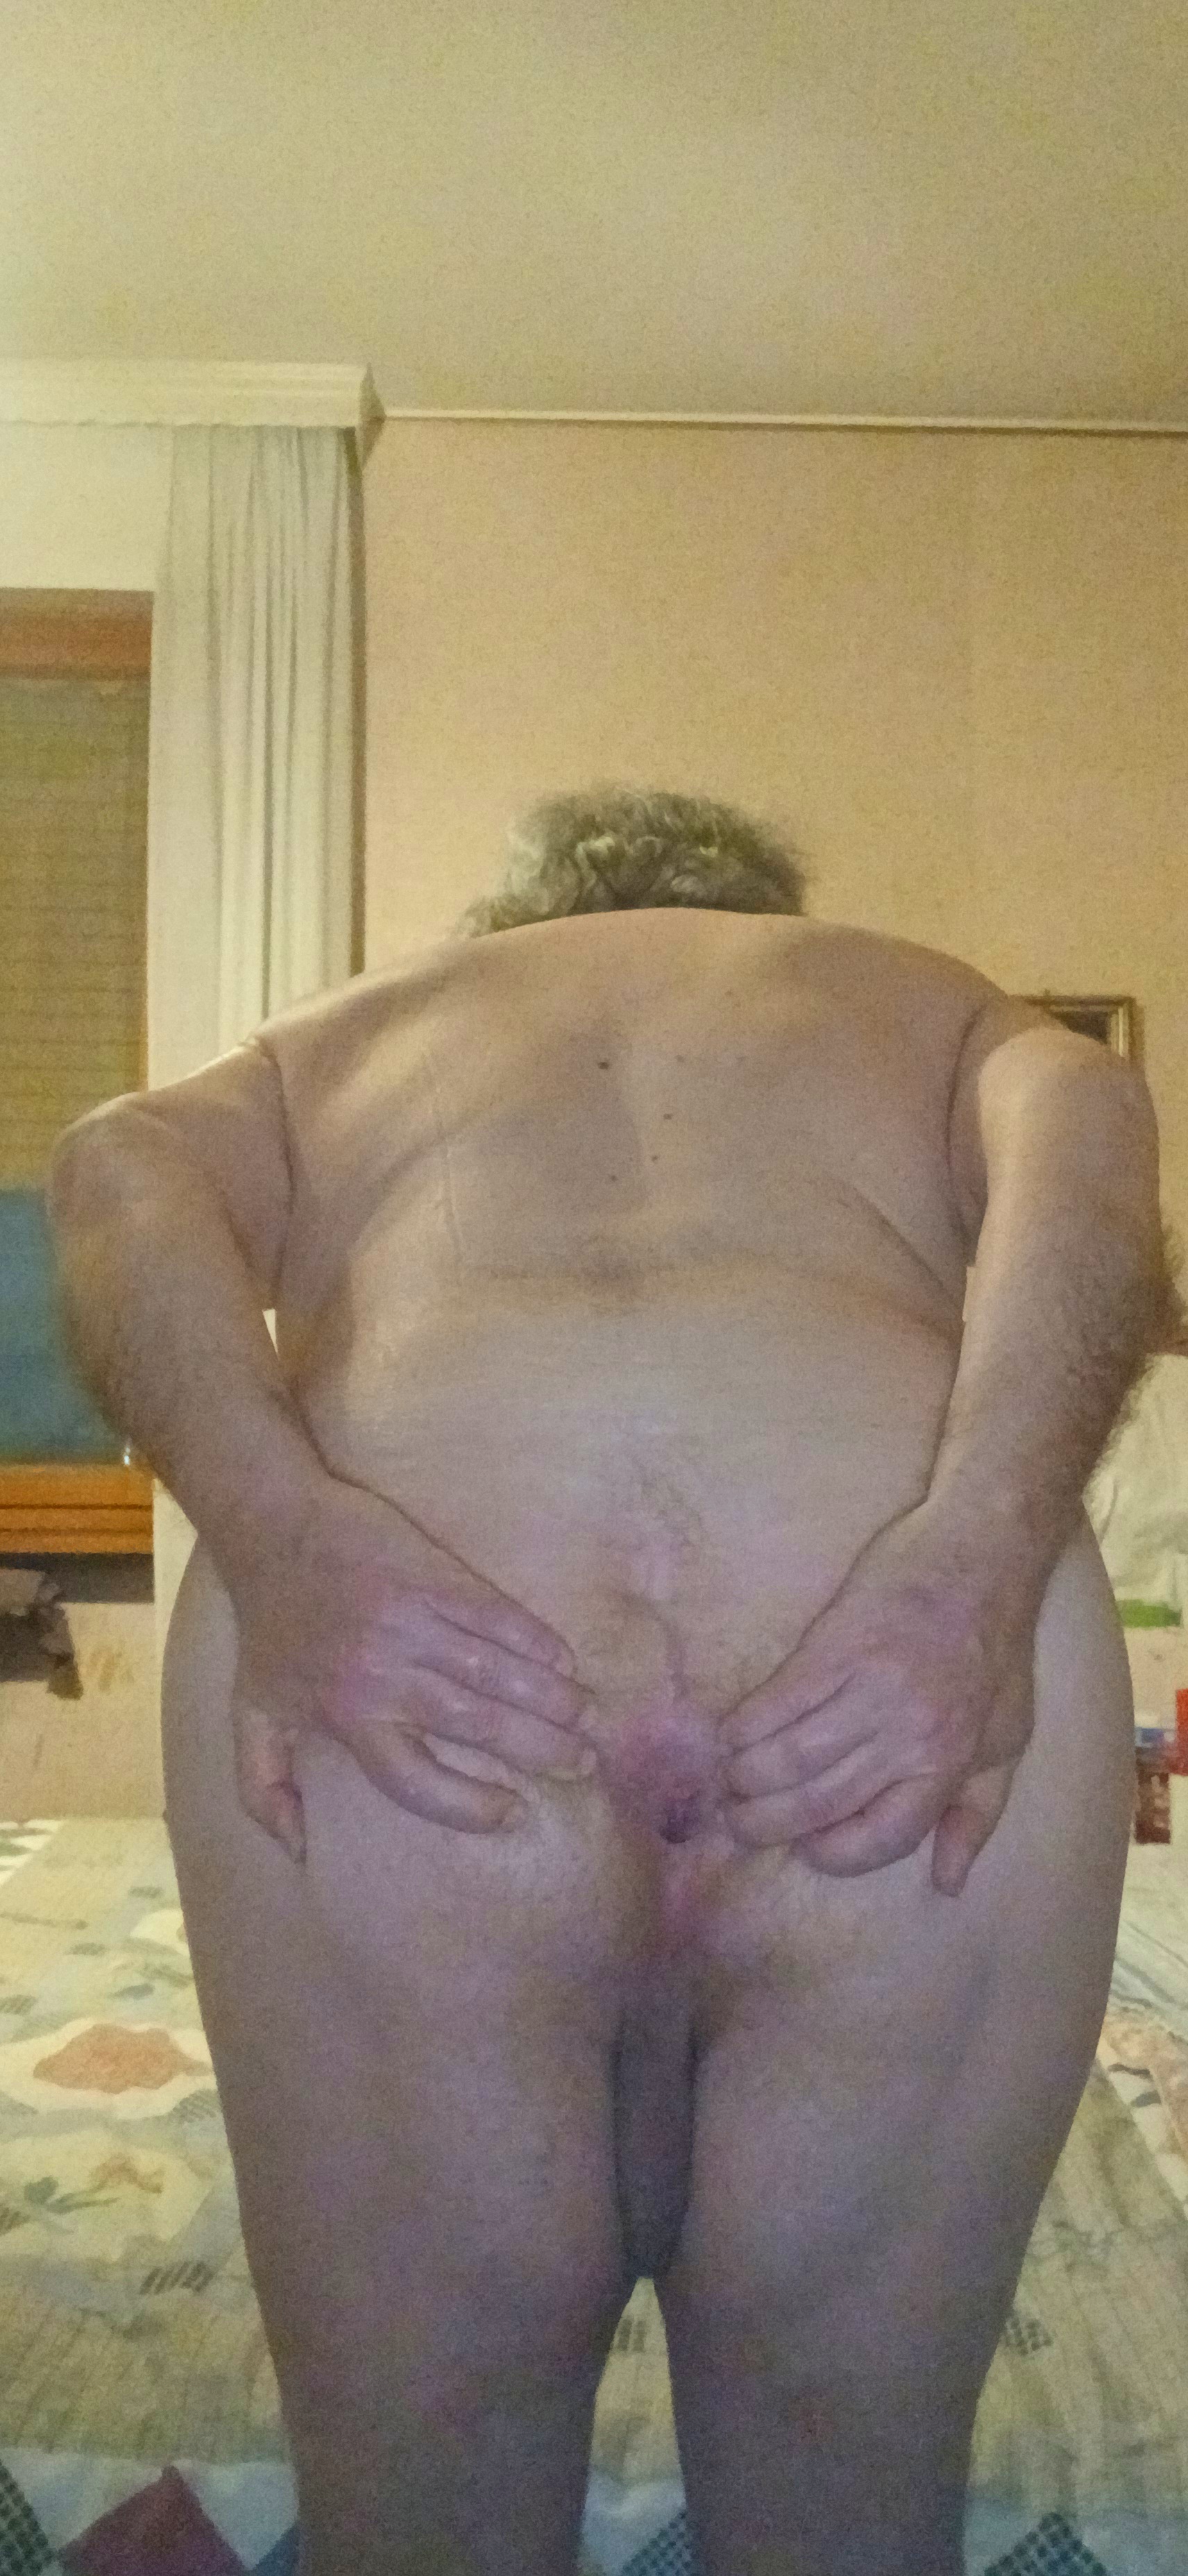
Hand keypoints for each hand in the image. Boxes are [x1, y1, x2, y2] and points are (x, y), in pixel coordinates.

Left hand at [223, 1475, 591, 1857]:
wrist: (270, 1524)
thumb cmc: (268, 1628)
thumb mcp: (251, 1715)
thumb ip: (264, 1788)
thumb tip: (298, 1852)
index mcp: (346, 1716)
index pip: (415, 1779)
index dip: (466, 1806)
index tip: (510, 1812)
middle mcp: (383, 1675)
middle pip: (476, 1724)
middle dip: (538, 1749)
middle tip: (581, 1763)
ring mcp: (410, 1622)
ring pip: (495, 1671)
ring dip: (549, 1697)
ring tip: (586, 1718)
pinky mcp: (430, 1574)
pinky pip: (494, 1613)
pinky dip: (533, 1639)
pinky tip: (564, 1659)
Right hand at [719, 1503, 1043, 1894]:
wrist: (984, 1552)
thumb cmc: (997, 1649)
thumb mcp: (1006, 1739)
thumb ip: (976, 1813)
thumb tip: (948, 1882)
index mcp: (947, 1762)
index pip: (882, 1834)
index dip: (836, 1853)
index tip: (808, 1849)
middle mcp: (907, 1734)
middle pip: (821, 1801)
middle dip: (769, 1823)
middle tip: (741, 1824)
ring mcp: (870, 1687)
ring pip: (791, 1756)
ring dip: (749, 1777)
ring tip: (731, 1782)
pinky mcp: (836, 1643)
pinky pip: (779, 1702)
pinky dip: (746, 1725)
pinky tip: (731, 1734)